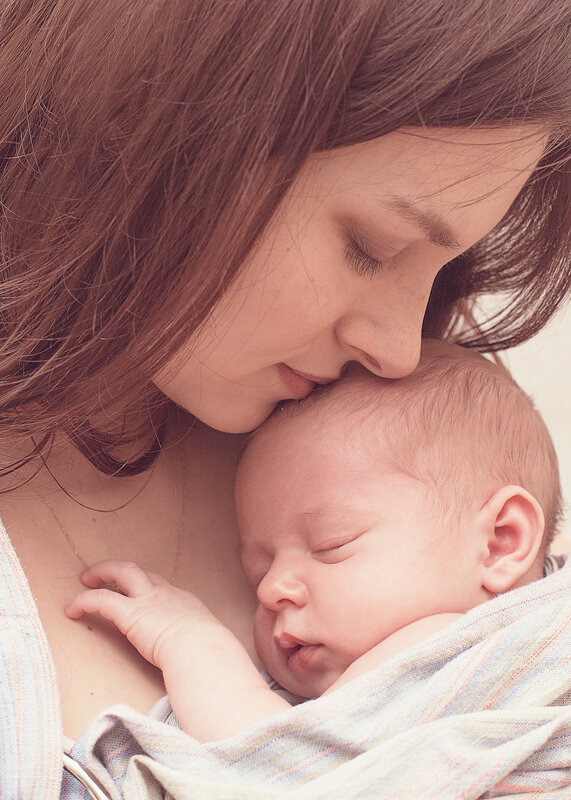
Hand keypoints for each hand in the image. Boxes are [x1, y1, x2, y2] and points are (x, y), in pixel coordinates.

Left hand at [66, 560, 230, 670]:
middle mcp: (165, 593)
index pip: (160, 587)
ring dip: (103, 571)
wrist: (202, 650)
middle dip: (118, 570)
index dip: (144, 587)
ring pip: (122, 571)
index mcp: (184, 602)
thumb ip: (197, 647)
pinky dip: (85, 601)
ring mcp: (148, 599)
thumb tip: (198, 661)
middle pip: (139, 571)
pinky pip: (101, 599)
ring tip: (86, 580)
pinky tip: (73, 609)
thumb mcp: (206, 644)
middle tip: (104, 576)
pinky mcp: (130, 612)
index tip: (134, 595)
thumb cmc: (208, 654)